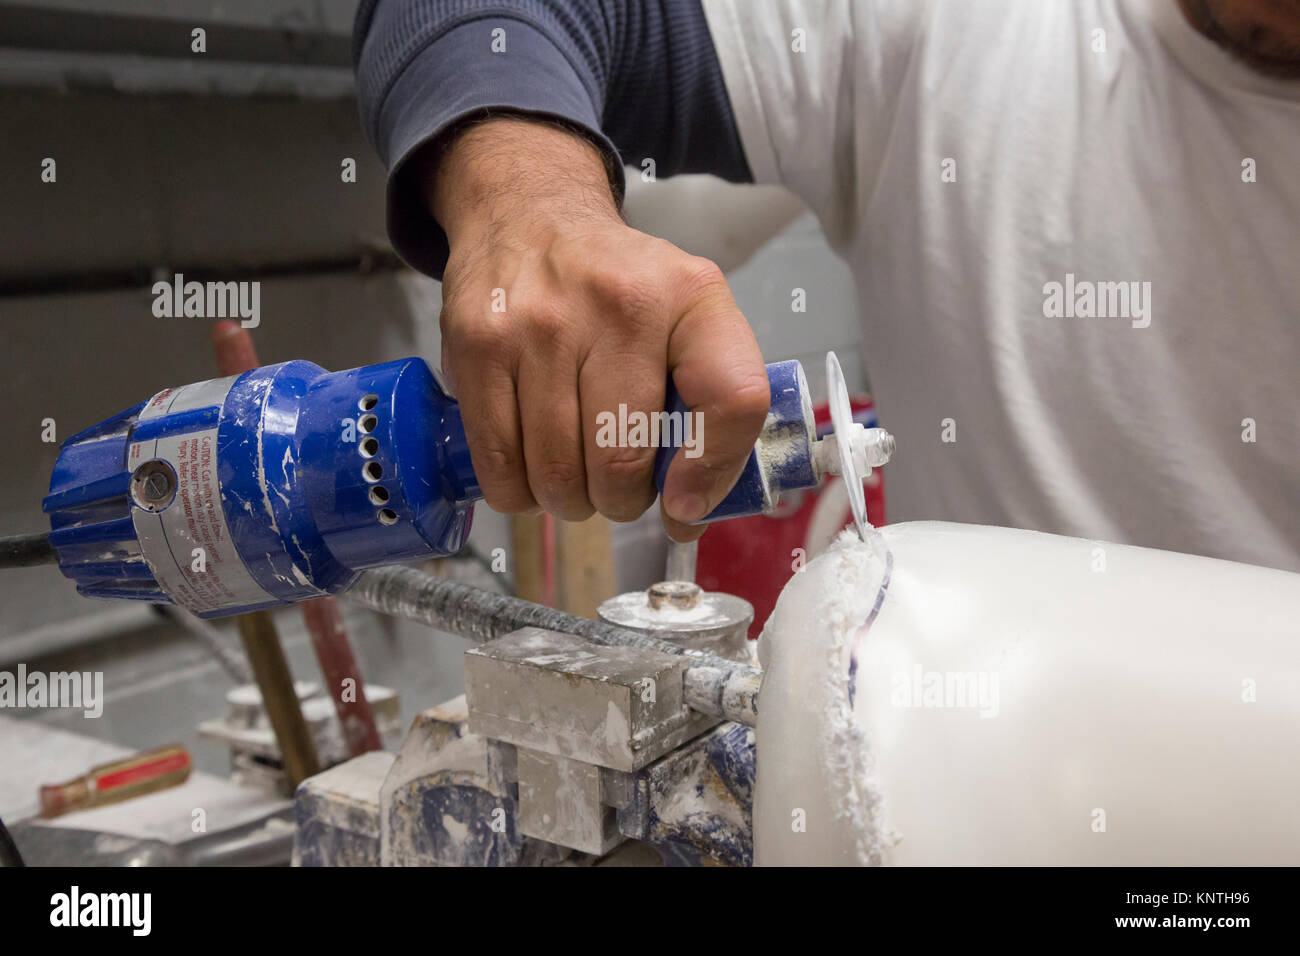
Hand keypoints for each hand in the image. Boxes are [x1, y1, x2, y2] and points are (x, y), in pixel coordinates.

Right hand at [423, 117, 768, 540]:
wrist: (528, 216)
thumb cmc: (619, 288)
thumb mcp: (690, 317)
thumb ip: (712, 409)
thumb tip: (686, 517)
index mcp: (692, 298)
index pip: (733, 400)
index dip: (711, 472)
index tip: (684, 500)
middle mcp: (620, 304)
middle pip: (623, 463)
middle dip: (619, 500)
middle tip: (614, 482)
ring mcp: (542, 325)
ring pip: (558, 475)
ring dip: (568, 499)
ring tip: (572, 471)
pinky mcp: (479, 345)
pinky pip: (499, 466)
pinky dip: (516, 491)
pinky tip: (528, 466)